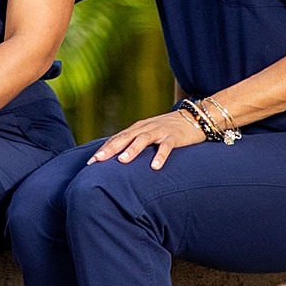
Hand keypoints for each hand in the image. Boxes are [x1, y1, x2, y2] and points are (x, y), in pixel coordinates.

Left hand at [91, 110, 205, 170]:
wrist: (194, 118)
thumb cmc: (168, 130)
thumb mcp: (149, 133)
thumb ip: (135, 143)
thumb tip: (118, 158)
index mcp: (137, 128)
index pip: (116, 138)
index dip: (103, 149)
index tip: (90, 162)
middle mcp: (146, 128)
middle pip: (125, 138)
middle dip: (110, 149)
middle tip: (97, 160)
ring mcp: (160, 131)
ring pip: (143, 139)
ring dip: (132, 149)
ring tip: (123, 161)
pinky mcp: (175, 137)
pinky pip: (167, 147)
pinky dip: (160, 156)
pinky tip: (155, 167)